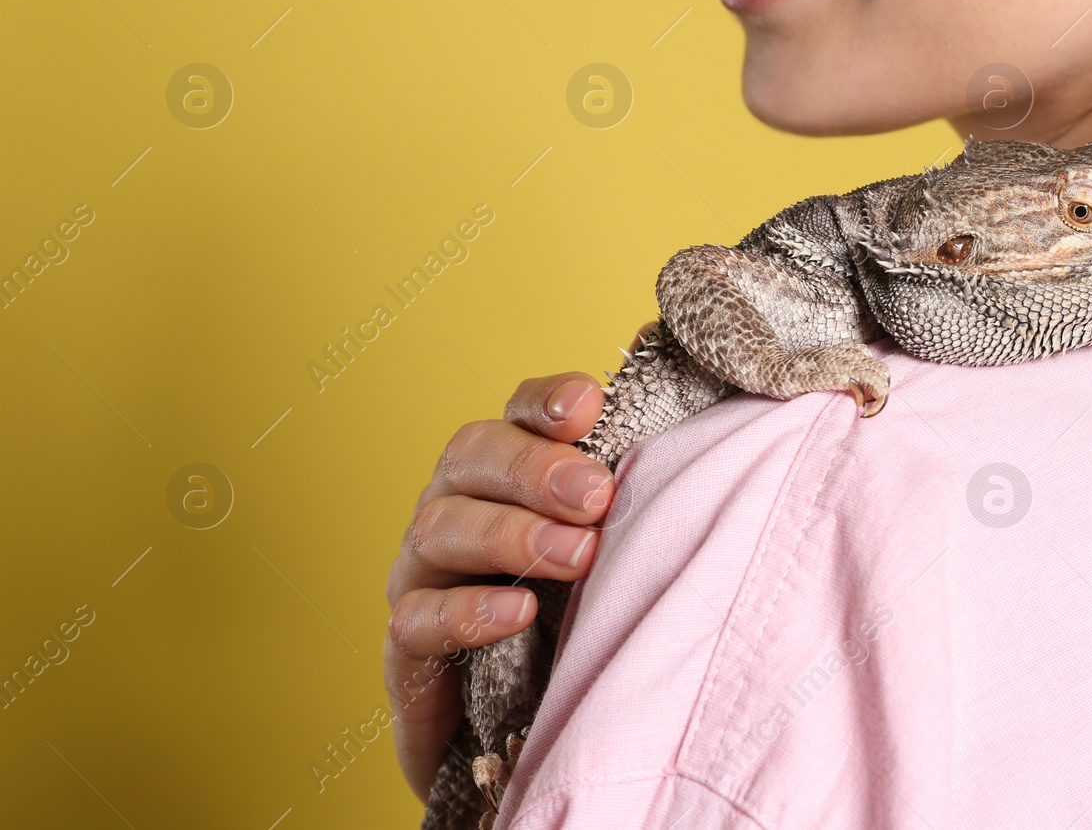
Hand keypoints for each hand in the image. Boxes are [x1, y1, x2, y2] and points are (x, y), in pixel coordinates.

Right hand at [384, 322, 652, 800]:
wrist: (538, 732)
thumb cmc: (586, 619)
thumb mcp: (625, 542)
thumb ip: (645, 468)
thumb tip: (678, 365)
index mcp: (512, 470)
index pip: (520, 412)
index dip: (546, 401)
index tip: (589, 403)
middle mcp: (459, 506)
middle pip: (472, 455)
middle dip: (534, 468)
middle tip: (596, 496)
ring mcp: (425, 575)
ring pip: (441, 528)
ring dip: (511, 535)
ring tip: (575, 554)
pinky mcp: (408, 651)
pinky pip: (419, 619)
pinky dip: (468, 611)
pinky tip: (518, 613)